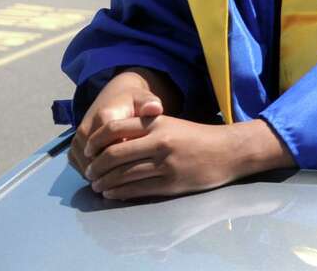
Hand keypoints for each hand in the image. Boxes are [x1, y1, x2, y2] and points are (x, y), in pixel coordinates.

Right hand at [68, 69, 174, 175]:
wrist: (113, 97)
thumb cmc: (132, 101)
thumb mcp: (144, 98)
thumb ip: (150, 104)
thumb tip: (154, 108)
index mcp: (104, 118)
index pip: (111, 149)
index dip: (124, 162)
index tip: (141, 168)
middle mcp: (86, 130)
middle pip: (97, 162)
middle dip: (114, 174)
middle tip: (133, 182)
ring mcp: (77, 141)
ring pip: (88, 168)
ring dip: (103, 178)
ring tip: (124, 183)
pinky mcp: (74, 149)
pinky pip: (82, 169)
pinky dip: (95, 177)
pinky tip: (112, 179)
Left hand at [83, 117, 293, 200]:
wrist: (228, 151)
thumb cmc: (197, 137)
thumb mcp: (171, 125)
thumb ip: (145, 130)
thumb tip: (111, 144)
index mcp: (157, 123)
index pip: (115, 128)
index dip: (96, 141)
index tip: (87, 152)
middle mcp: (159, 141)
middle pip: (114, 154)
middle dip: (95, 166)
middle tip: (89, 173)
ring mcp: (165, 164)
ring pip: (123, 174)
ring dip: (104, 182)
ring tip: (97, 185)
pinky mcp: (171, 183)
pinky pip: (137, 189)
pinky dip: (119, 192)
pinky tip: (112, 193)